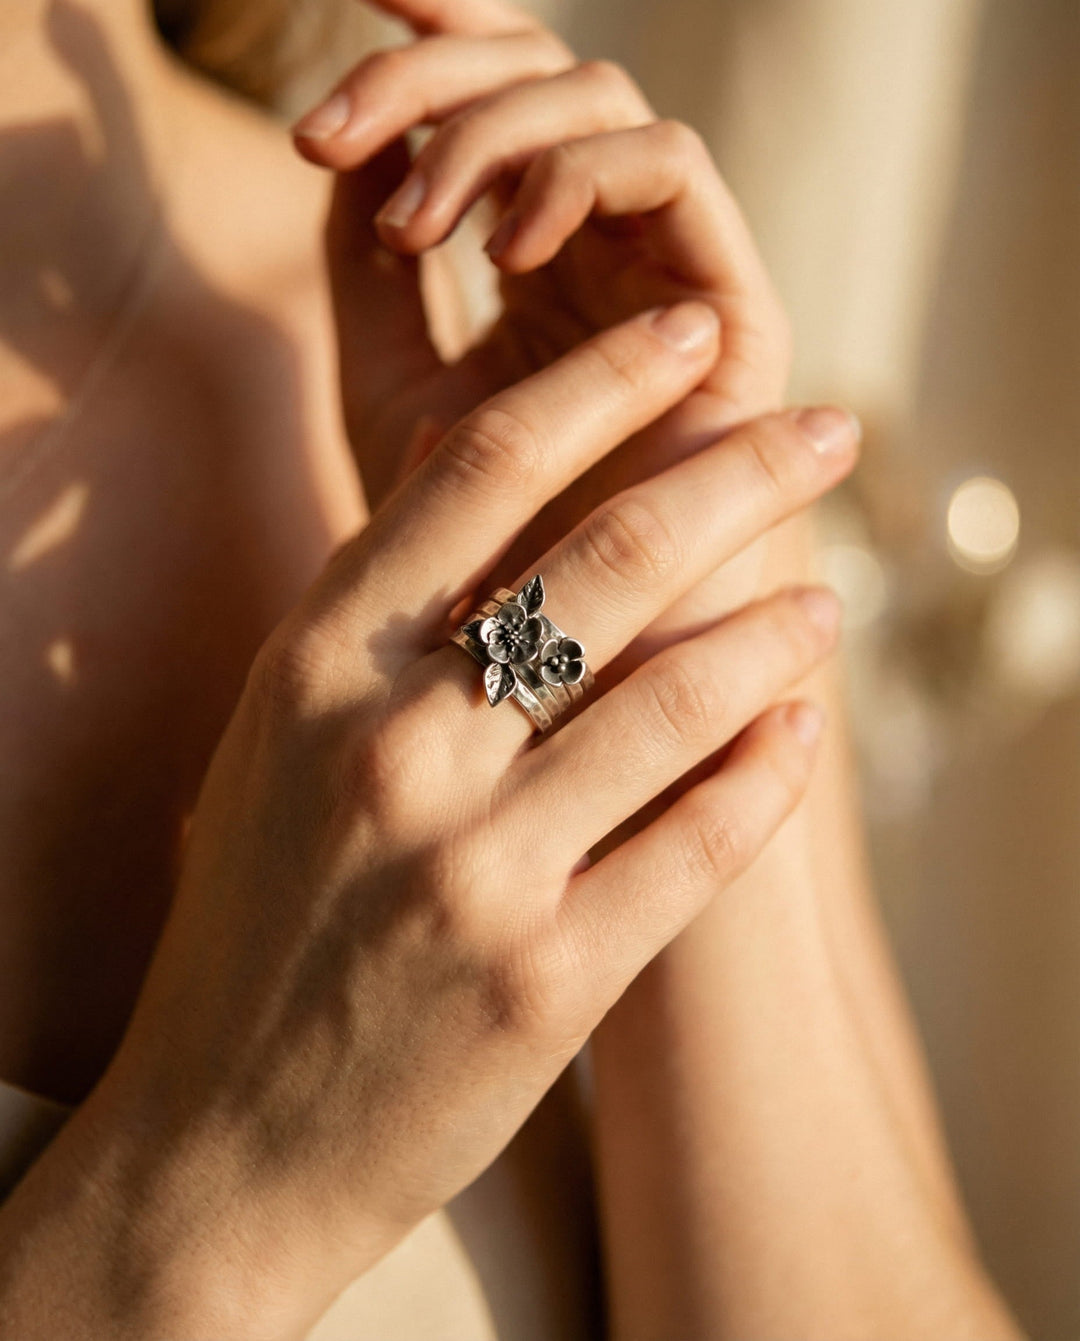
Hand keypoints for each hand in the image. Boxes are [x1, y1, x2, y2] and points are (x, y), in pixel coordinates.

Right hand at [91, 306, 856, 1335]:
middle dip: (742, 473)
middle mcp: (392, 750)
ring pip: (676, 699)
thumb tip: (453, 444)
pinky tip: (803, 730)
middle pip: (611, 560)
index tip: (690, 338)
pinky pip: (696, 845)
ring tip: (824, 595)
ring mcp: (473, 871)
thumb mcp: (274, 735)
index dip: (605, 383)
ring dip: (776, 631)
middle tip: (829, 432)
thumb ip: (370, 600)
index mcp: (315, 666)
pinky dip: (767, 776)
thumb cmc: (257, 920)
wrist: (224, 1140)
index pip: (483, 470)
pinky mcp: (547, 981)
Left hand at [292, 0, 788, 546]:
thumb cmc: (471, 545)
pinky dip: (578, 176)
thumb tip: (354, 144)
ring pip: (604, 102)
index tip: (339, 10)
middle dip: (427, 79)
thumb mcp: (388, 382)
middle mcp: (611, 247)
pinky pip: (671, 171)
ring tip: (416, 232)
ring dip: (490, 135)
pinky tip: (502, 249)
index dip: (429, 30)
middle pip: (544, 74)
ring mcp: (670, 270)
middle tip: (327, 142)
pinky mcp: (732, 308)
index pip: (497, 98)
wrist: (559, 665)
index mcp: (540, 256)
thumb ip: (368, 265)